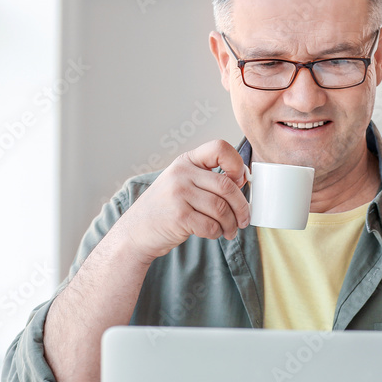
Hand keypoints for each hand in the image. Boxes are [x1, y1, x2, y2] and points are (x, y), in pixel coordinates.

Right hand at [114, 139, 250, 262]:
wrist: (136, 230)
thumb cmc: (166, 207)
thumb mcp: (181, 182)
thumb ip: (207, 178)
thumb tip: (243, 180)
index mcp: (186, 161)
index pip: (220, 148)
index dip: (237, 164)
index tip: (240, 181)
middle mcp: (182, 174)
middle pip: (227, 186)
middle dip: (242, 206)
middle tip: (245, 219)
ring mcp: (179, 194)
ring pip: (222, 209)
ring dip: (231, 224)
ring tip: (229, 230)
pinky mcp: (179, 216)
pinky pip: (211, 226)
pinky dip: (218, 233)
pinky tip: (214, 233)